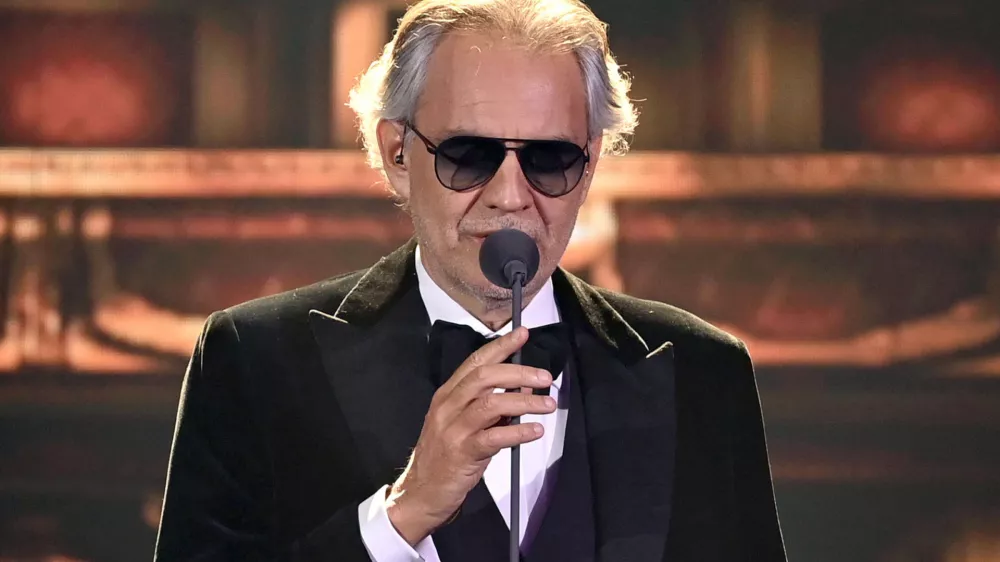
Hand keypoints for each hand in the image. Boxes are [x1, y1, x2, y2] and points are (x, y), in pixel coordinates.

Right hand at [385, 327, 555, 545]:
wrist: (420, 492)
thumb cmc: (445, 457)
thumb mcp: (465, 424)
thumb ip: (492, 404)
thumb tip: (525, 384)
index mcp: (447, 395)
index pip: (475, 362)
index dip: (500, 346)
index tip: (522, 333)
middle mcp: (448, 407)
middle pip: (484, 378)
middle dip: (518, 372)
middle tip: (545, 376)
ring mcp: (453, 429)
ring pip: (491, 404)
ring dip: (524, 401)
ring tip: (547, 404)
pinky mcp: (462, 453)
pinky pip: (494, 437)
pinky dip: (517, 432)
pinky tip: (535, 431)